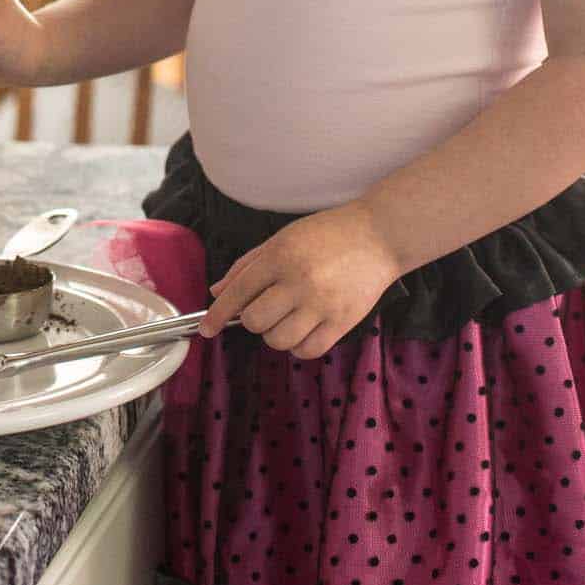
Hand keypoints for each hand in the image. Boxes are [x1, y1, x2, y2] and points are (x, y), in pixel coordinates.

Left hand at [199, 202, 400, 359]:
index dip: (217, 314)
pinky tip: (303, 330)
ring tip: (287, 318)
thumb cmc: (327, 233)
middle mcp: (298, 281)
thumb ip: (247, 265)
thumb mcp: (282, 239)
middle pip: (255, 321)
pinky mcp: (343, 321)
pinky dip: (299, 347)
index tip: (206, 329)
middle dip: (251, 320)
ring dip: (275, 334)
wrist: (378, 236)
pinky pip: (309, 350)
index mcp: (280, 256)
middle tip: (264, 308)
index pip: (238, 292)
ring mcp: (322, 304)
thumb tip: (219, 292)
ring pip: (279, 340)